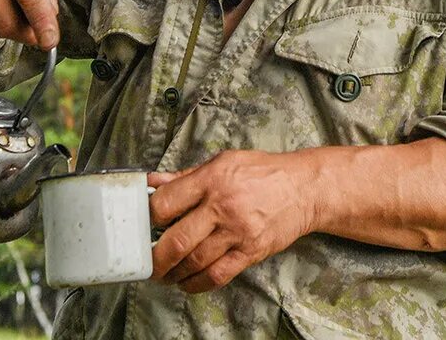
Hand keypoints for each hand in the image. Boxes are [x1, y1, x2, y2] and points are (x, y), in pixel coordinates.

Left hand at [147, 149, 315, 293]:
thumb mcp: (223, 162)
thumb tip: (153, 181)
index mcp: (211, 179)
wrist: (304, 189)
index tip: (141, 225)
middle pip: (178, 239)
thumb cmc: (262, 172)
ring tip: (164, 274)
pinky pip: (218, 275)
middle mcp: (222, 206)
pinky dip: (197, 284)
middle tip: (147, 262)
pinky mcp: (251, 251)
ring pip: (196, 261)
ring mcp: (237, 231)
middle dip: (156, 257)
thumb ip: (186, 175)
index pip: (167, 202)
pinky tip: (187, 283)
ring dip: (174, 273)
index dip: (148, 217)